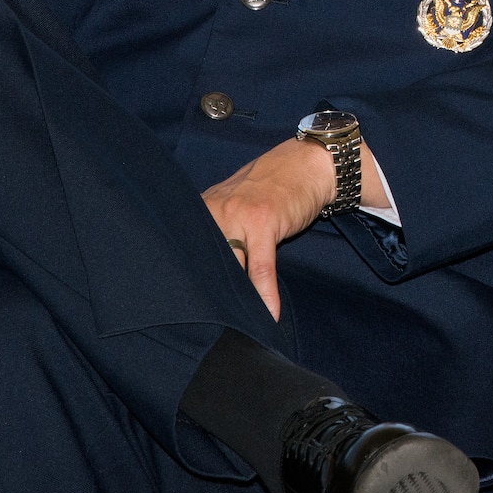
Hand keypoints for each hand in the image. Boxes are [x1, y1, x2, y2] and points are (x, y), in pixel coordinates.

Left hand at [201, 137, 338, 319]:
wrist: (307, 163)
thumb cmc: (273, 188)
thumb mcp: (236, 204)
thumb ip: (219, 230)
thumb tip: (207, 272)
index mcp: (204, 209)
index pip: (188, 252)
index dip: (186, 283)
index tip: (185, 310)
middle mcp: (215, 211)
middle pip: (205, 263)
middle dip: (207, 296)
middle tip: (206, 329)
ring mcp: (239, 215)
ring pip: (230, 268)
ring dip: (235, 301)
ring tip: (235, 329)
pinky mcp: (264, 222)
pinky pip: (261, 267)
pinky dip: (265, 292)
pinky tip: (269, 313)